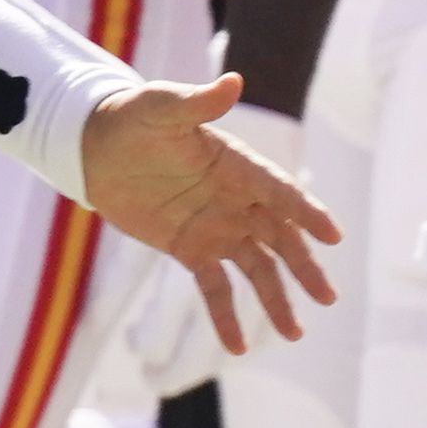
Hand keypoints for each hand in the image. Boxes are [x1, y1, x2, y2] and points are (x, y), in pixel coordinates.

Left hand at [77, 75, 341, 353]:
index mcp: (237, 165)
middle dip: (303, 266)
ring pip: (257, 268)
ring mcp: (217, 228)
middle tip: (327, 296)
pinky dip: (226, 316)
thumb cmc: (134, 118)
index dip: (305, 212)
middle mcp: (237, 200)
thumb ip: (197, 102)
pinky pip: (215, 288)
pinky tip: (237, 346)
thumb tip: (232, 81)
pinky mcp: (192, 250)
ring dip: (276, 299)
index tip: (331, 236)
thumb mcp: (162, 106)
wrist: (96, 147)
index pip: (279, 191)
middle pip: (280, 237)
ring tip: (294, 333)